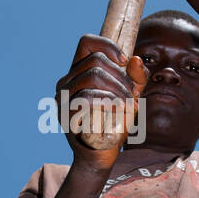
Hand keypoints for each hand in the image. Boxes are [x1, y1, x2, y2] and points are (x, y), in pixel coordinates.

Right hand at [55, 34, 148, 173]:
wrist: (101, 154)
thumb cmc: (115, 121)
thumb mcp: (131, 95)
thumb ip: (136, 77)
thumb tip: (135, 59)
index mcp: (78, 72)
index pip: (87, 42)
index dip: (108, 45)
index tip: (125, 61)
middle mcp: (65, 82)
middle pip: (96, 61)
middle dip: (121, 77)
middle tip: (134, 96)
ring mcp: (62, 98)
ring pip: (93, 77)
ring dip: (119, 90)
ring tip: (130, 106)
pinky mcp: (65, 114)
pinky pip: (87, 98)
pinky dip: (110, 102)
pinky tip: (121, 110)